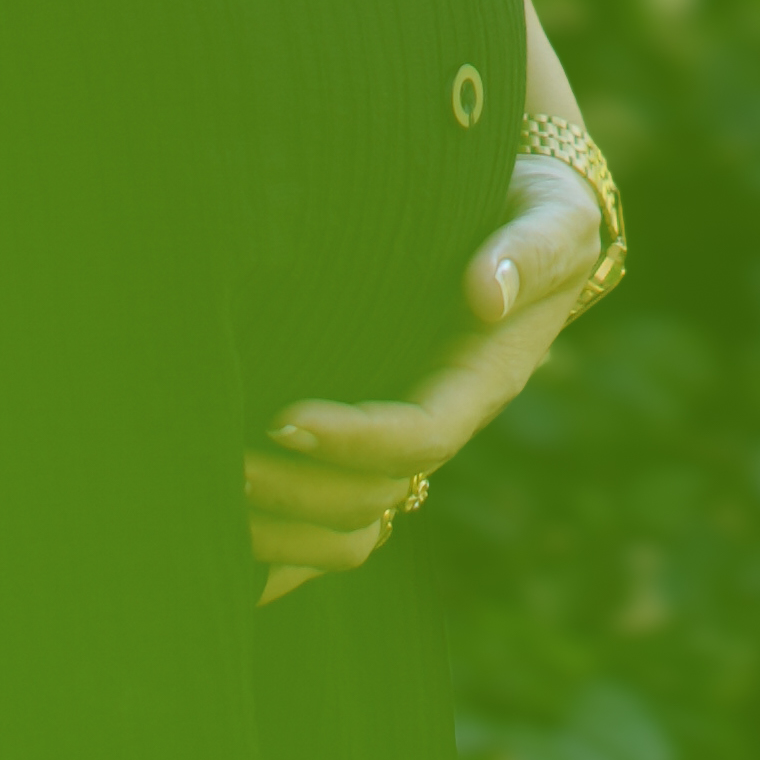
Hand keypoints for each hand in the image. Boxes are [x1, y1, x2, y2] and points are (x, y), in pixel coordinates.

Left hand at [246, 158, 610, 609]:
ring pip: (347, 523)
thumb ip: (530, 251)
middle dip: (296, 488)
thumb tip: (485, 293)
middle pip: (373, 495)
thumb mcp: (553, 219)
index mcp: (480, 381)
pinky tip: (217, 545)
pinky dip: (278, 547)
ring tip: (206, 490)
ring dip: (279, 524)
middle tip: (217, 459)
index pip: (419, 436)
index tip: (282, 419)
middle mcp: (438, 421)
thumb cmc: (535, 213)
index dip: (353, 440)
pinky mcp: (368, 437)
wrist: (523, 226)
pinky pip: (327, 518)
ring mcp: (401, 438)